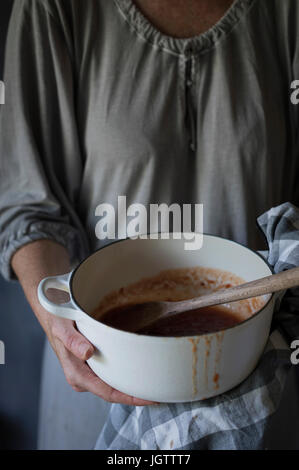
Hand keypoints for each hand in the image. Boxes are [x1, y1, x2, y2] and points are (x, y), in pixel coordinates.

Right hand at [11, 240, 155, 405]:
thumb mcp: (63, 326)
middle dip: (136, 394)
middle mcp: (83, 377)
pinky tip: (140, 369)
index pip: (108, 393)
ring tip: (155, 381)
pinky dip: (126, 373)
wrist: (52, 312)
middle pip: (114, 391)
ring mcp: (88, 372)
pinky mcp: (92, 364)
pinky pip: (112, 373)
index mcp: (77, 374)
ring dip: (132, 384)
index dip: (130, 397)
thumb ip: (73, 340)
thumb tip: (87, 353)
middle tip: (161, 390)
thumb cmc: (58, 319)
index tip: (150, 398)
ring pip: (113, 383)